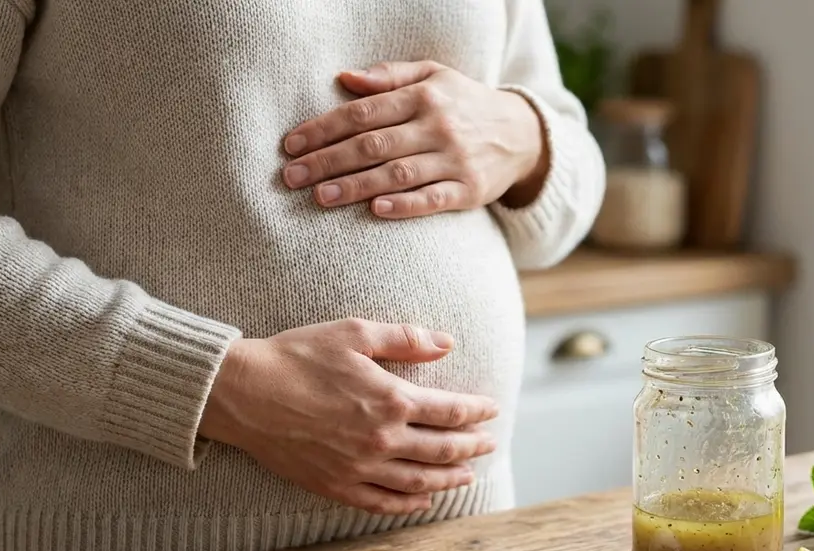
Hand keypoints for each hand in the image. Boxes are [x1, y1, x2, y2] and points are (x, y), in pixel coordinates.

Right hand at [200, 319, 499, 514]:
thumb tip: (447, 343)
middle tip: (488, 444)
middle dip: (471, 447)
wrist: (243, 393)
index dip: (476, 412)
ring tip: (467, 475)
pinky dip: (408, 504)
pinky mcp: (335, 486)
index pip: (451, 411)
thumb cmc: (297, 356)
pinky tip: (422, 500)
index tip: (491, 410)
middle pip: (442, 450)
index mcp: (391, 400)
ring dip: (449, 478)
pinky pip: (382, 503)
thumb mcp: (355, 333)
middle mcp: (382, 440)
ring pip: (419, 482)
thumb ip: (406, 339)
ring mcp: (359, 468)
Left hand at [281, 60, 549, 218]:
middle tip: (292, 177)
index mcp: (424, 96)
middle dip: (328, 161)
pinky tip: (376, 211)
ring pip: (397, 174)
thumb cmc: (464, 104)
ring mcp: (455, 160)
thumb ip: (389, 77)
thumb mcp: (434, 76)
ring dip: (356, 186)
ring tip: (320, 197)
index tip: (291, 145)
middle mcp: (439, 126)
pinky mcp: (469, 191)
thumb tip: (344, 79)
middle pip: (373, 145)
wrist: (522, 135)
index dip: (323, 128)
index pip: (363, 112)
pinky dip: (405, 206)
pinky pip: (432, 200)